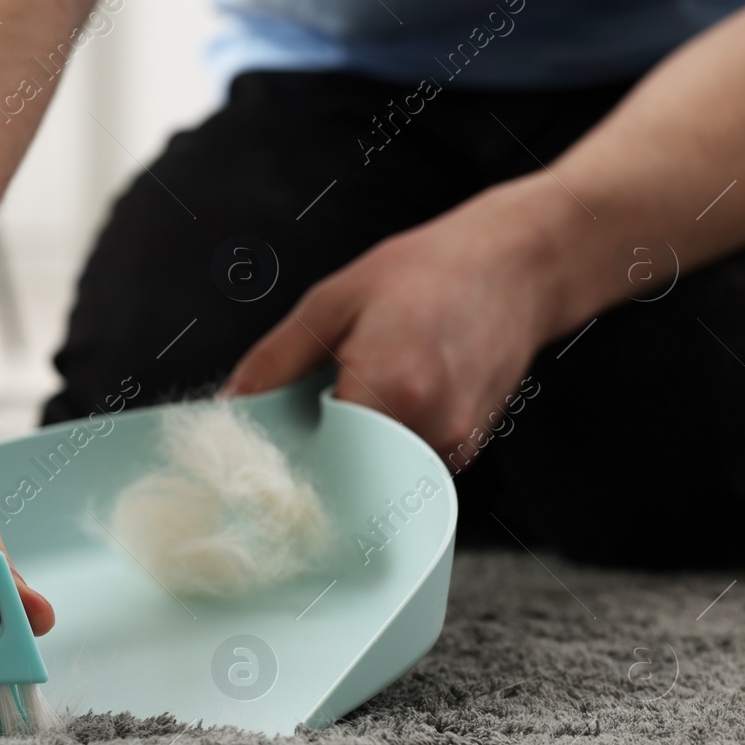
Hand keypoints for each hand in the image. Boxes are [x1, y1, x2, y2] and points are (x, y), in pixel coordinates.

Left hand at [225, 178, 580, 459]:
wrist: (516, 267)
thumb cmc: (427, 273)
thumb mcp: (332, 301)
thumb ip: (274, 361)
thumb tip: (228, 405)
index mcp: (390, 388)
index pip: (316, 461)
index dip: (285, 460)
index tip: (264, 451)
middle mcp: (428, 428)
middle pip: (345, 476)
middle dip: (316, 456)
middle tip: (309, 414)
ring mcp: (453, 446)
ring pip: (376, 477)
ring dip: (351, 452)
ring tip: (356, 396)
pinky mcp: (465, 452)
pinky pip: (404, 469)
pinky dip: (383, 446)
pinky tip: (386, 404)